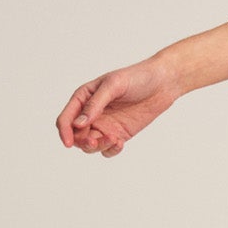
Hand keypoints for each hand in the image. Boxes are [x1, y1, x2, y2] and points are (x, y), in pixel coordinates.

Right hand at [55, 55, 178, 157]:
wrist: (163, 83)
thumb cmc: (137, 77)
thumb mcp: (113, 86)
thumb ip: (95, 104)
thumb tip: (79, 124)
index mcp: (83, 98)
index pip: (66, 119)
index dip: (64, 132)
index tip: (68, 142)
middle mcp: (91, 113)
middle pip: (76, 136)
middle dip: (82, 142)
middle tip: (94, 141)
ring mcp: (105, 125)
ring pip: (91, 144)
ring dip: (97, 146)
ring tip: (114, 139)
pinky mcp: (119, 134)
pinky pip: (107, 149)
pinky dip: (110, 149)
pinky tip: (120, 142)